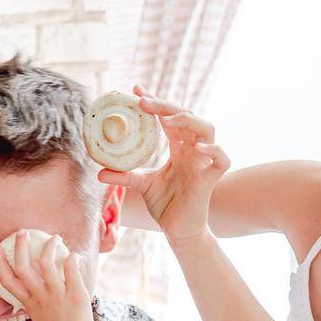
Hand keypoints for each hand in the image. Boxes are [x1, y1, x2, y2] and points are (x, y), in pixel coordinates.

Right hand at [0, 234, 94, 320]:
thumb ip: (38, 308)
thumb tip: (37, 300)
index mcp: (29, 304)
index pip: (7, 280)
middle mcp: (40, 297)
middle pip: (23, 266)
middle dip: (20, 246)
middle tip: (21, 232)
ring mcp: (58, 295)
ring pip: (47, 262)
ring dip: (49, 246)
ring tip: (54, 237)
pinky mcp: (76, 296)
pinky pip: (72, 270)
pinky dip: (71, 259)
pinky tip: (74, 255)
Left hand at [97, 87, 229, 245]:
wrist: (178, 231)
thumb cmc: (166, 205)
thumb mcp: (141, 185)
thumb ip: (124, 176)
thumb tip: (99, 171)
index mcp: (179, 148)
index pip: (170, 117)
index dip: (156, 102)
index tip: (136, 90)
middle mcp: (193, 150)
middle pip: (187, 116)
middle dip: (166, 105)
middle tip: (142, 101)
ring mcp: (203, 162)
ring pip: (207, 130)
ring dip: (188, 120)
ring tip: (167, 119)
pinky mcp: (211, 179)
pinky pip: (222, 159)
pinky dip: (214, 151)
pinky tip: (198, 148)